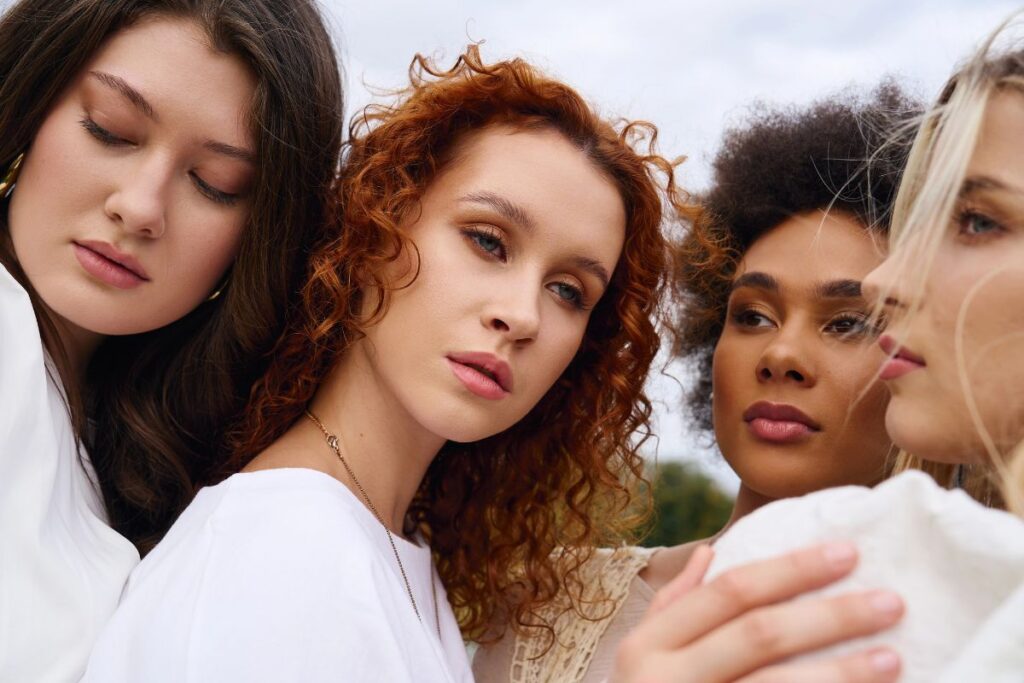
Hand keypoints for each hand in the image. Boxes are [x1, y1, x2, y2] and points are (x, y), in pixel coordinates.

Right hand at [611, 543, 903, 682]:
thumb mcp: (639, 658)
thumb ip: (674, 607)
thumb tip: (710, 552)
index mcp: (648, 646)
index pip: (730, 592)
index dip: (791, 569)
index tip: (849, 553)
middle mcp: (667, 681)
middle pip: (761, 635)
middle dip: (830, 615)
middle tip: (892, 602)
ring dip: (842, 672)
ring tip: (893, 657)